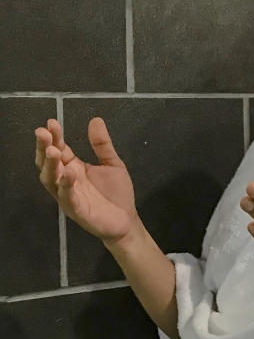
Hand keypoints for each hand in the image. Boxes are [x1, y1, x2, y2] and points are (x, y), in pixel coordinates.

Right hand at [35, 118, 139, 242]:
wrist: (127, 219)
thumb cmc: (116, 192)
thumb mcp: (112, 163)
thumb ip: (103, 145)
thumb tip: (96, 120)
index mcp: (73, 167)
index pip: (59, 149)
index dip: (54, 136)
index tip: (52, 122)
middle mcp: (66, 180)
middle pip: (48, 162)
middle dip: (44, 147)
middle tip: (42, 133)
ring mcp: (68, 195)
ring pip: (51, 180)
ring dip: (50, 165)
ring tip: (53, 150)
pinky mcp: (76, 210)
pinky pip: (67, 197)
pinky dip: (65, 186)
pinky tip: (69, 174)